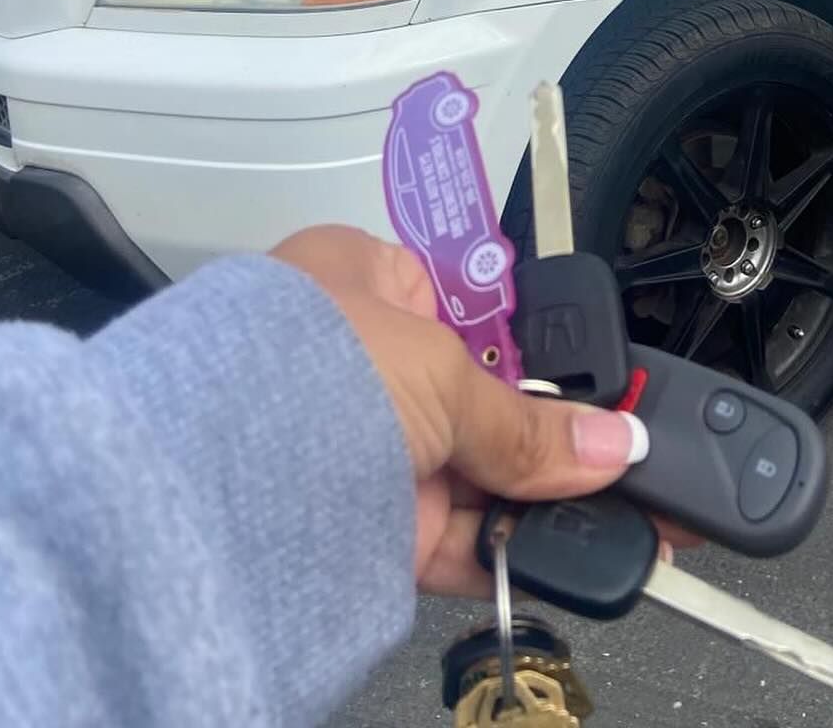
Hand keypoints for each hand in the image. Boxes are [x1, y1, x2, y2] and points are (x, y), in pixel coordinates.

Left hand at [273, 226, 648, 597]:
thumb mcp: (441, 370)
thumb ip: (528, 420)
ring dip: (538, 497)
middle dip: (545, 433)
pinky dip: (507, 551)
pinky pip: (452, 540)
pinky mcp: (358, 530)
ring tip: (616, 508)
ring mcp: (355, 449)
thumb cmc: (291, 372)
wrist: (215, 481)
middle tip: (617, 448)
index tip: (586, 374)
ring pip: (469, 475)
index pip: (461, 305)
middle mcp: (352, 363)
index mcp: (354, 280)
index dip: (527, 342)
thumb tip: (608, 440)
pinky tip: (563, 552)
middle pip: (474, 399)